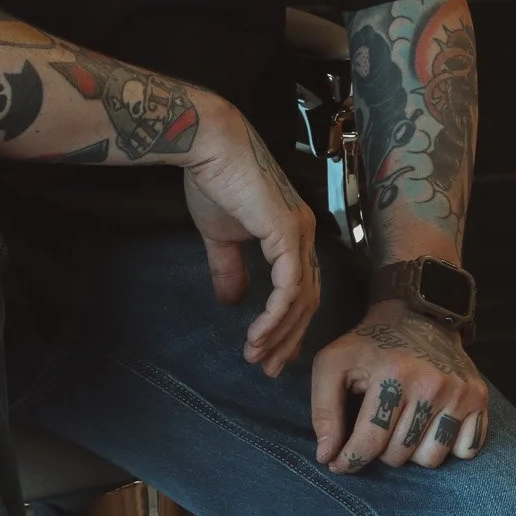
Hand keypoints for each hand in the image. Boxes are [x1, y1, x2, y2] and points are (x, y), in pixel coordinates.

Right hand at [183, 107, 319, 374]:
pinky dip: (275, 315)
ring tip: (255, 356)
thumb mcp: (221, 236)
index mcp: (292, 233)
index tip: (273, 351)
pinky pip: (289, 287)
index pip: (300, 287)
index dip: (288, 322)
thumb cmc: (214, 181)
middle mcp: (304, 235)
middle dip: (287, 337)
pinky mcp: (286, 234)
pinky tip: (258, 334)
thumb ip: (229, 269)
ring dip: (278, 333)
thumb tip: (231, 302)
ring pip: (300, 299)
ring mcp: (299, 234)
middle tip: (267, 367)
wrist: (209, 148)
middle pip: (306, 299)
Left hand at [311, 305, 488, 473]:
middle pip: (399, 455)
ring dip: (412, 452)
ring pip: (431, 459)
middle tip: (376, 429)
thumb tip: (327, 456)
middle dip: (380, 451)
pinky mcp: (478, 397)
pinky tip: (431, 427)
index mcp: (392, 374)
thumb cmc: (370, 345)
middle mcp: (431, 384)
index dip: (348, 459)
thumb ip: (323, 411)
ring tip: (402, 427)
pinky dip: (447, 448)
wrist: (419, 315)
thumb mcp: (333, 364)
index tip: (338, 463)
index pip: (369, 442)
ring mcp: (459, 391)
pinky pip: (465, 450)